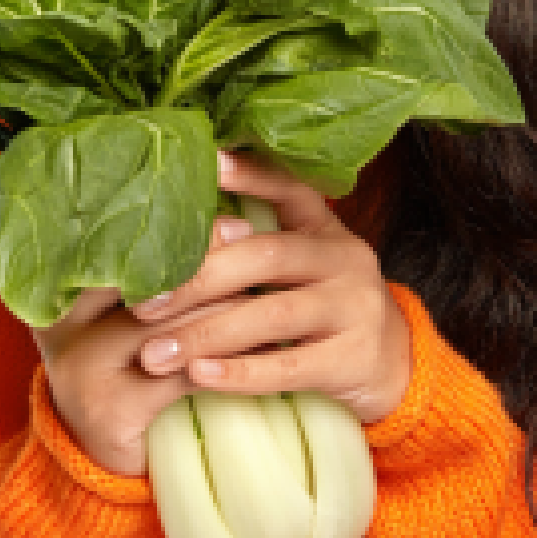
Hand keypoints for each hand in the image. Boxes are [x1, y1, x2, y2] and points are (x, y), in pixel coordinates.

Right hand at [32, 215, 255, 477]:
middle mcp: (61, 323)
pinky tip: (263, 346)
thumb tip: (212, 208)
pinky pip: (182, 371)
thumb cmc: (123, 369)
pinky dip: (226, 358)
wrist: (98, 457)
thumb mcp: (119, 314)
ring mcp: (81, 367)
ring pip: (170, 322)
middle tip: (253, 239)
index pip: (118, 244)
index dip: (173, 226)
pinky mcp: (110, 409)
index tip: (226, 216)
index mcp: (58, 288)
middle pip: (144, 278)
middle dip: (205, 260)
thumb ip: (144, 269)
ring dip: (226, 306)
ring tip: (268, 289)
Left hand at [131, 150, 411, 425]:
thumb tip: (169, 243)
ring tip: (154, 355)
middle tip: (143, 304)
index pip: (289, 188)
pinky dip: (240, 372)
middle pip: (266, 256)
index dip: (250, 175)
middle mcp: (345, 258)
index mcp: (324, 229)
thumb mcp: (300, 270)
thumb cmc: (322, 311)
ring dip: (206, 333)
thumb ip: (252, 252)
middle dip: (198, 279)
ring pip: (272, 314)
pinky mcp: (354, 359)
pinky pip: (290, 366)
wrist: (394, 366)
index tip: (207, 161)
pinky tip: (199, 376)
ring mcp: (354, 307)